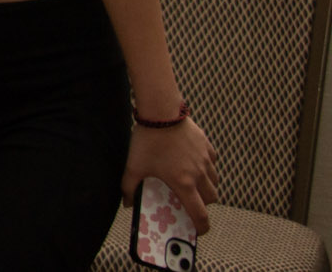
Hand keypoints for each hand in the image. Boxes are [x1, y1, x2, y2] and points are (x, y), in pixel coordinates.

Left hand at [121, 116, 218, 233]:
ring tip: (193, 183)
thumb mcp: (134, 166)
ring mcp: (205, 160)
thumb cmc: (147, 140)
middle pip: (212, 199)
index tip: (197, 231)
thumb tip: (127, 202)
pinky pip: (212, 163)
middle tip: (192, 202)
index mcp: (184, 183)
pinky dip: (207, 168)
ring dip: (207, 187)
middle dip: (204, 205)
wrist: (161, 112)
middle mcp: (199, 174)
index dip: (201, 227)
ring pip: (214, 181)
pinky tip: (193, 163)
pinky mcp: (207, 146)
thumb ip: (129, 187)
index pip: (200, 214)